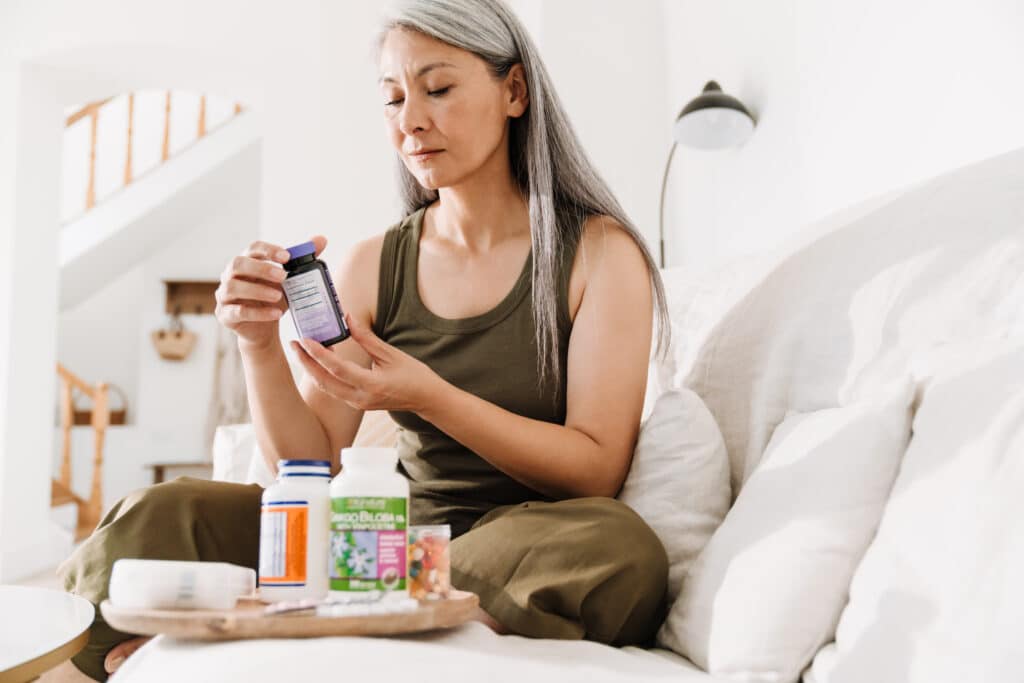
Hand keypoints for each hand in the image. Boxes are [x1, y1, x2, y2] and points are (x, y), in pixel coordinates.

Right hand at [215, 237, 326, 348]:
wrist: (264, 330)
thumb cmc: (273, 299)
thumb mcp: (290, 281)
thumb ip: (303, 260)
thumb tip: (322, 239)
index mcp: (246, 262)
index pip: (252, 248)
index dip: (268, 250)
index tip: (287, 256)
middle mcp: (230, 276)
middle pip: (237, 264)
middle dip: (261, 268)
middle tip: (283, 276)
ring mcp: (224, 296)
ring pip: (233, 287)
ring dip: (257, 290)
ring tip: (278, 296)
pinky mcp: (225, 315)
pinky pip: (238, 312)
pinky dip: (258, 312)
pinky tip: (276, 313)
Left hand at [289, 312, 441, 412]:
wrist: (426, 399)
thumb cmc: (414, 375)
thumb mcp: (391, 353)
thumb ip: (367, 338)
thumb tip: (347, 318)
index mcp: (372, 385)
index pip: (338, 369)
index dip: (319, 354)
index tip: (305, 340)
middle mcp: (361, 398)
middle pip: (324, 381)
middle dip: (306, 362)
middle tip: (294, 343)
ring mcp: (358, 403)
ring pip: (326, 387)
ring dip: (312, 368)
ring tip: (302, 349)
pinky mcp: (357, 403)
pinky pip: (334, 389)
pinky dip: (324, 374)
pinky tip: (320, 359)